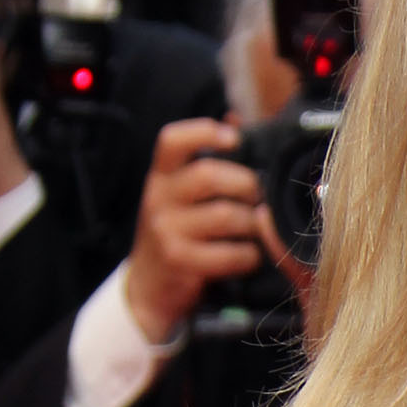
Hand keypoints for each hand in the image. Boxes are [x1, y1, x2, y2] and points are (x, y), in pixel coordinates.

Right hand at [123, 118, 268, 342]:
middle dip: (246, 185)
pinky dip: (249, 256)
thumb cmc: (178, 234)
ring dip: (253, 224)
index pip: (172, 141)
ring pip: (226, 216)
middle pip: (210, 175)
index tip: (234, 138)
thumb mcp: (180, 196)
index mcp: (160, 177)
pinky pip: (230, 253)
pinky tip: (249, 257)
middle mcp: (159, 199)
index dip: (204, 132)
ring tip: (256, 230)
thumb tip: (234, 119)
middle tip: (257, 198)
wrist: (149, 288)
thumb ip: (204, 162)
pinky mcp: (180, 261)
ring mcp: (167, 230)